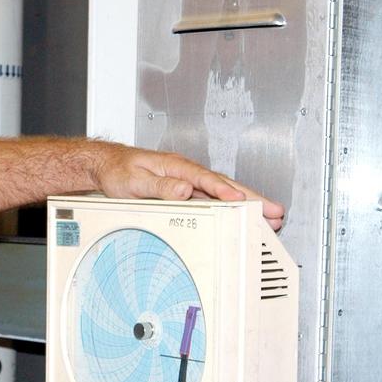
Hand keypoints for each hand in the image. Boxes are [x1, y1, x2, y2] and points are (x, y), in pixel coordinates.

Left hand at [93, 145, 284, 229]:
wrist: (106, 165)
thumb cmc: (118, 170)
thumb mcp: (135, 181)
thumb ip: (160, 186)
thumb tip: (184, 189)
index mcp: (176, 166)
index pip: (207, 180)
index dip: (226, 192)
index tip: (243, 202)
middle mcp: (186, 172)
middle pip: (226, 185)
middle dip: (252, 198)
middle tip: (274, 211)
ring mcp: (188, 181)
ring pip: (224, 192)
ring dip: (248, 203)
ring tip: (269, 216)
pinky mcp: (186, 190)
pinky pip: (214, 198)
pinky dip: (231, 206)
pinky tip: (243, 215)